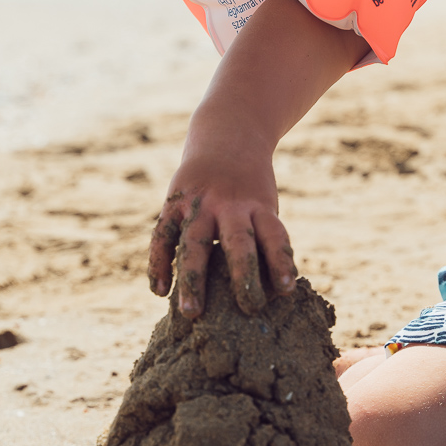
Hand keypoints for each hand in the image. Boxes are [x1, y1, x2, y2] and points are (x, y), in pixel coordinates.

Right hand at [147, 146, 296, 318]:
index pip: (274, 236)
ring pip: (194, 243)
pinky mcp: (173, 202)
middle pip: (238, 243)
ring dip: (192, 279)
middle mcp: (230, 204)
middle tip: (248, 309)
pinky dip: (159, 263)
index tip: (286, 290)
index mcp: (260, 206)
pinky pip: (163, 236)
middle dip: (242, 277)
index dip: (281, 262)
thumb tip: (263, 292)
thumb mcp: (264, 203)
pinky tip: (159, 290)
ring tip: (190, 312)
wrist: (227, 133)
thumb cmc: (250, 186)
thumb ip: (260, 239)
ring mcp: (199, 203)